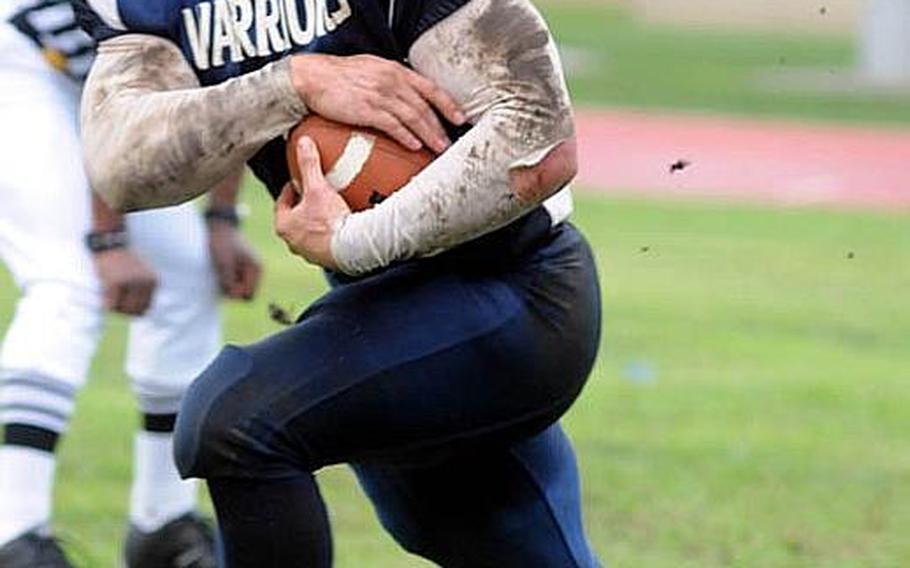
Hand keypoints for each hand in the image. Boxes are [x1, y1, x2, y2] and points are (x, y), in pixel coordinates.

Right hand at [93, 248, 157, 315]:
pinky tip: (104, 297)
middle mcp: (144, 284)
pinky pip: (111, 304)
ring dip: (115, 309)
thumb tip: (139, 314)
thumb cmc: (124, 261)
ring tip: (110, 299)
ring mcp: (130, 284)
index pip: (146, 307)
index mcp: (153, 282)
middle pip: (135, 310)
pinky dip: (106, 304)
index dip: (135, 311)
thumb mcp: (140, 275)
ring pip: (123, 309)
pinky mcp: (115, 284)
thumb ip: (142, 291)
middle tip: (115, 308)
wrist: (111, 244)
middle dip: (125, 312)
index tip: (125, 309)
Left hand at [208, 223, 261, 300]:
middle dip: (232, 289)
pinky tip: (222, 270)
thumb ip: (229, 282)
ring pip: (240, 289)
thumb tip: (234, 297)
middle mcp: (256, 271)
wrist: (219, 228)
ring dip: (229, 284)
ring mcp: (250, 270)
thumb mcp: (223, 264)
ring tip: (221, 271)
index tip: (224, 283)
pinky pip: (237, 283)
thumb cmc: (222, 243)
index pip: (249, 296)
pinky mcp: (242, 269)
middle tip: (221, 276)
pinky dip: (228, 280)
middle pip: (245, 294)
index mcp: (256, 269)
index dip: (235, 293)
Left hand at [275, 137, 351, 269]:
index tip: (301, 181)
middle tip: (316, 192)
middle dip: (304, 205)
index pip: (282, 202)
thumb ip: (309, 164)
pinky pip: (326, 242)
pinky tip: (343, 225)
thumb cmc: (329, 221)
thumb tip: (303, 141)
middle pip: (296, 217)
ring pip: (309, 232)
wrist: (352, 249)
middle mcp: (293, 242)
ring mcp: (310, 253)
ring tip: (330, 208)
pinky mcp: (327, 260)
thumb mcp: (318, 188)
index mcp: (284, 225)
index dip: (291, 189)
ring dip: (316, 220)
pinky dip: (330, 233)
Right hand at [290, 53, 465, 153]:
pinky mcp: (368, 110)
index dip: (448, 104)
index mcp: (395, 71)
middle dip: (441, 127)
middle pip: (425, 107)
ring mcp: (381, 96)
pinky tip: (416, 146)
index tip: (460, 118)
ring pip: (414, 118)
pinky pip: (394, 125)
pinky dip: (407, 136)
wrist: (313, 77)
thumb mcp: (371, 68)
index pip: (430, 88)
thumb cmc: (340, 75)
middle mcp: (392, 82)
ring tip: (439, 149)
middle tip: (450, 144)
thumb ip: (391, 80)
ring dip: (429, 135)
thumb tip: (406, 95)